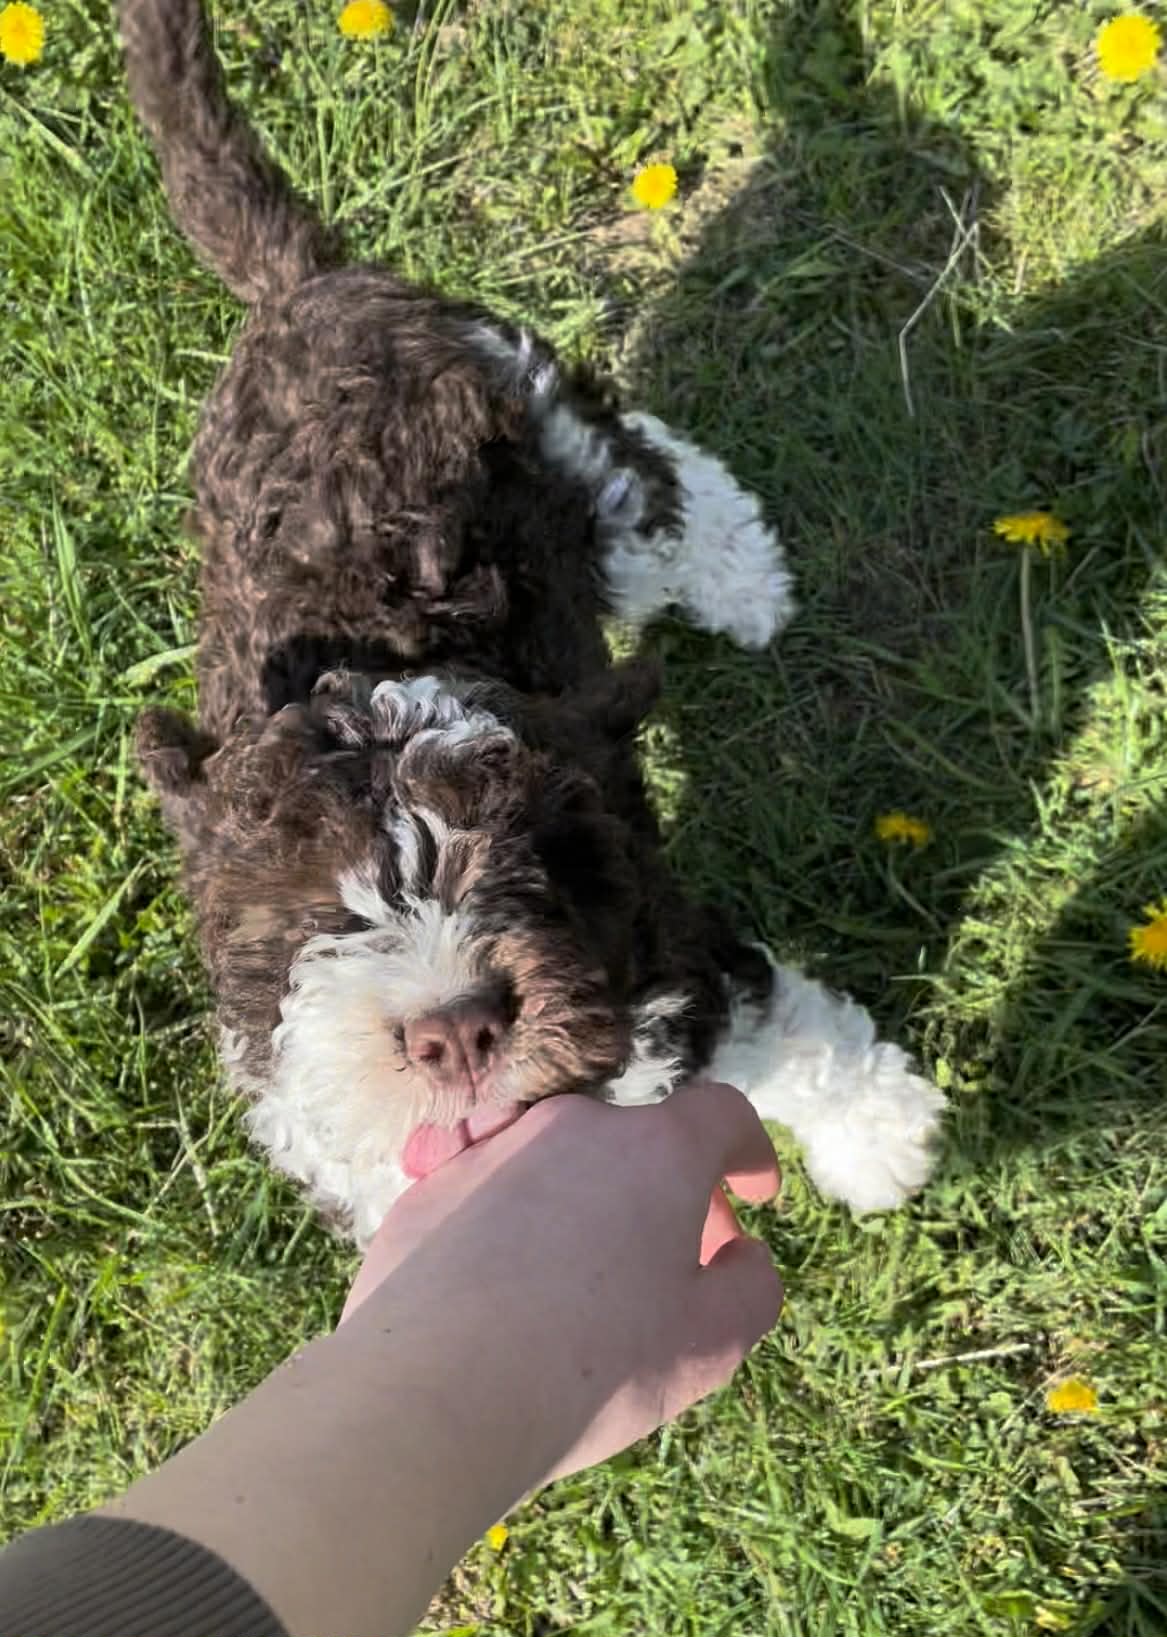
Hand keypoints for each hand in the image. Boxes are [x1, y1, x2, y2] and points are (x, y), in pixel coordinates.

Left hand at [342, 1082, 782, 1482]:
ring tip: (583, 1270)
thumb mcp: (711, 1344)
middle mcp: (575, 1126)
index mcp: (656, 1151)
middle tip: (673, 1266)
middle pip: (639, 1143)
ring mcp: (494, 1146)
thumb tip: (742, 1254)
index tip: (754, 1192)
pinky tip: (504, 1260)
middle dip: (666, 1193)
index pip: (721, 1115)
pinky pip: (484, 1177)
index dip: (747, 1150)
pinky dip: (509, 1208)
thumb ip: (751, 1285)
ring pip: (558, 1158)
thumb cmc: (594, 1367)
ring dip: (584, 1198)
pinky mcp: (429, 1182)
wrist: (437, 1392)